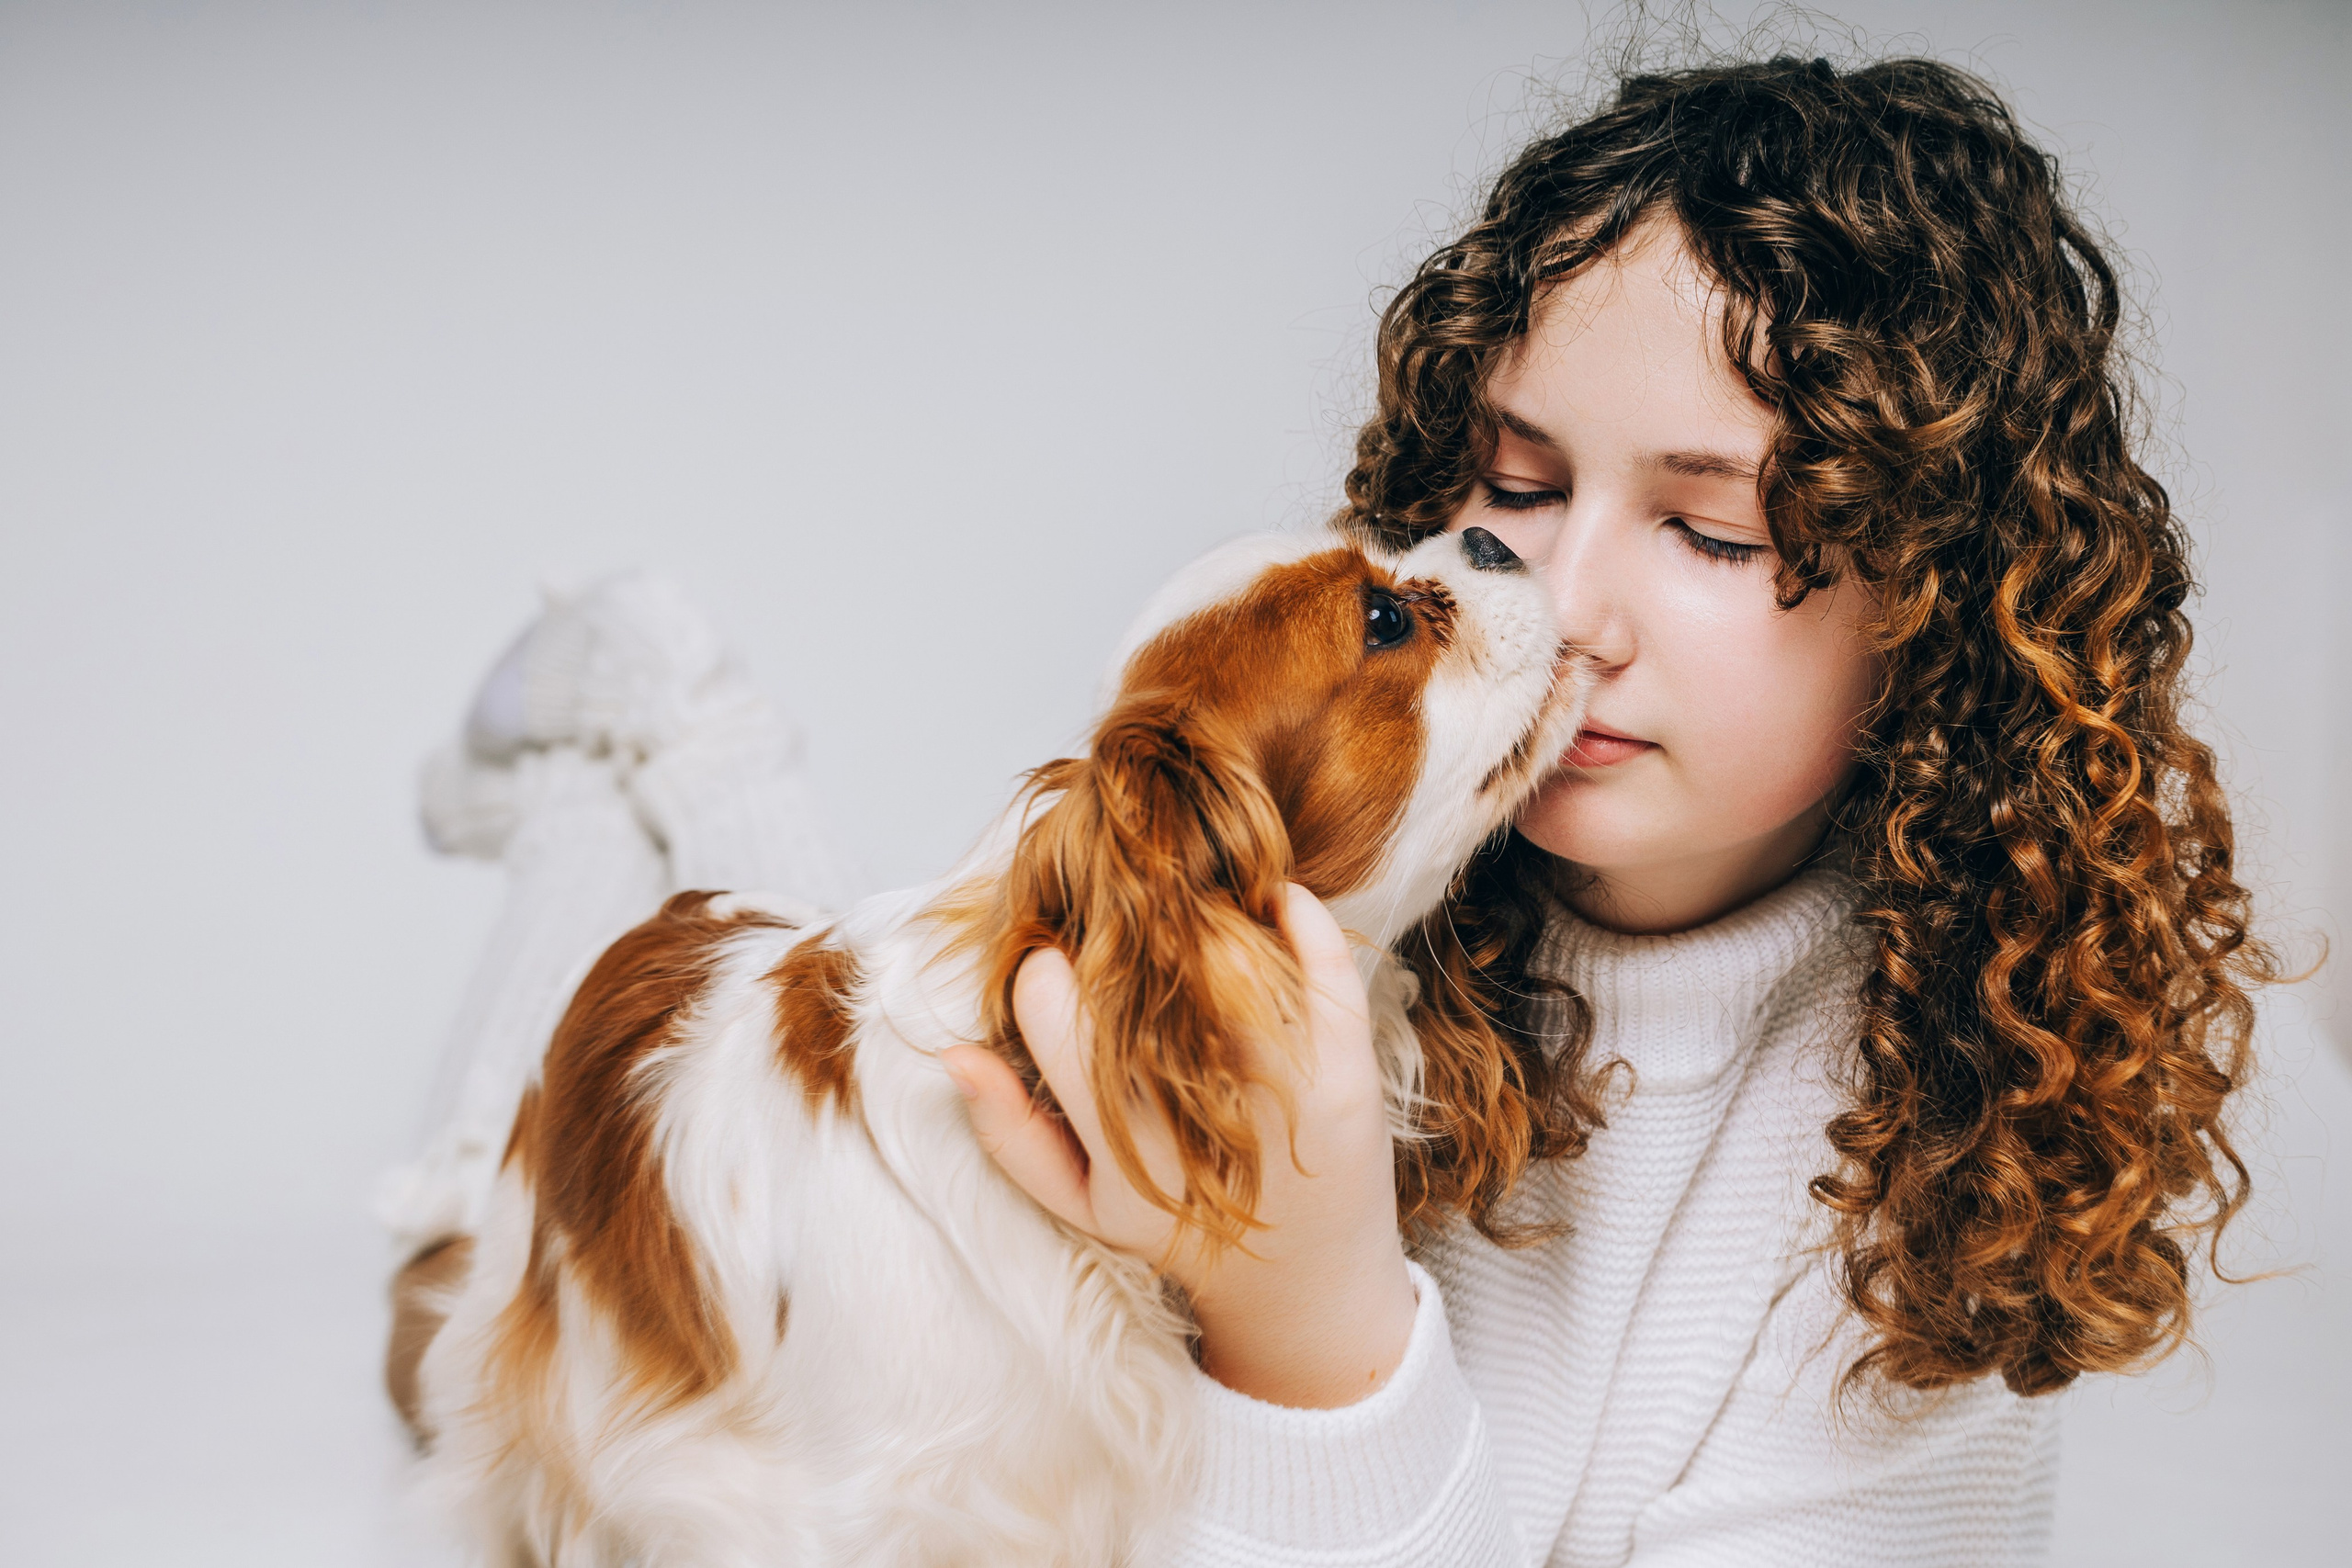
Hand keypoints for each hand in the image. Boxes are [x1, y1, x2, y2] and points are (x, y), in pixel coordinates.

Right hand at [940, 884, 1416, 1408]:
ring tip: (1186, 923)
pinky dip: (1305, 920)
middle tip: (1120, 943)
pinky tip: (1277, 899)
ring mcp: (1281, 1096)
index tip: (1058, 973)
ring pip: (1225, 959)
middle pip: (1132, 977)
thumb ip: (1009, 1132)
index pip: (1051, 1011)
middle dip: (1113, 941)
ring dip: (1200, 922)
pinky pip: (1328, 974)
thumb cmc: (1180, 1234)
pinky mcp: (1349, 1079)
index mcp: (1121, 1147)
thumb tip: (953, 1052)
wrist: (1308, 1289)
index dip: (1043, 973)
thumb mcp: (1081, 1201)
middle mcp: (1197, 1121)